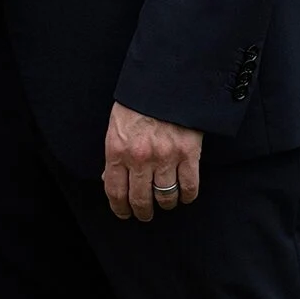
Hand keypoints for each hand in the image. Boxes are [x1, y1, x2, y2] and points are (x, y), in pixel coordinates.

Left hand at [103, 102, 201, 220]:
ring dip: (164, 204)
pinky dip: (186, 196)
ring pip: (165, 197)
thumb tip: (109, 180)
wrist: (164, 84)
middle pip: (140, 199)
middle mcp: (140, 158)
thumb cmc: (137, 104)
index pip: (115, 190)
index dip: (119, 208)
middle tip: (144, 214)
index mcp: (117, 150)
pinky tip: (183, 195)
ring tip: (164, 203)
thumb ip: (114, 154)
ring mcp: (165, 157)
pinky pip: (189, 187)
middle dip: (142, 212)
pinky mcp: (188, 155)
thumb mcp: (116, 126)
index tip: (123, 214)